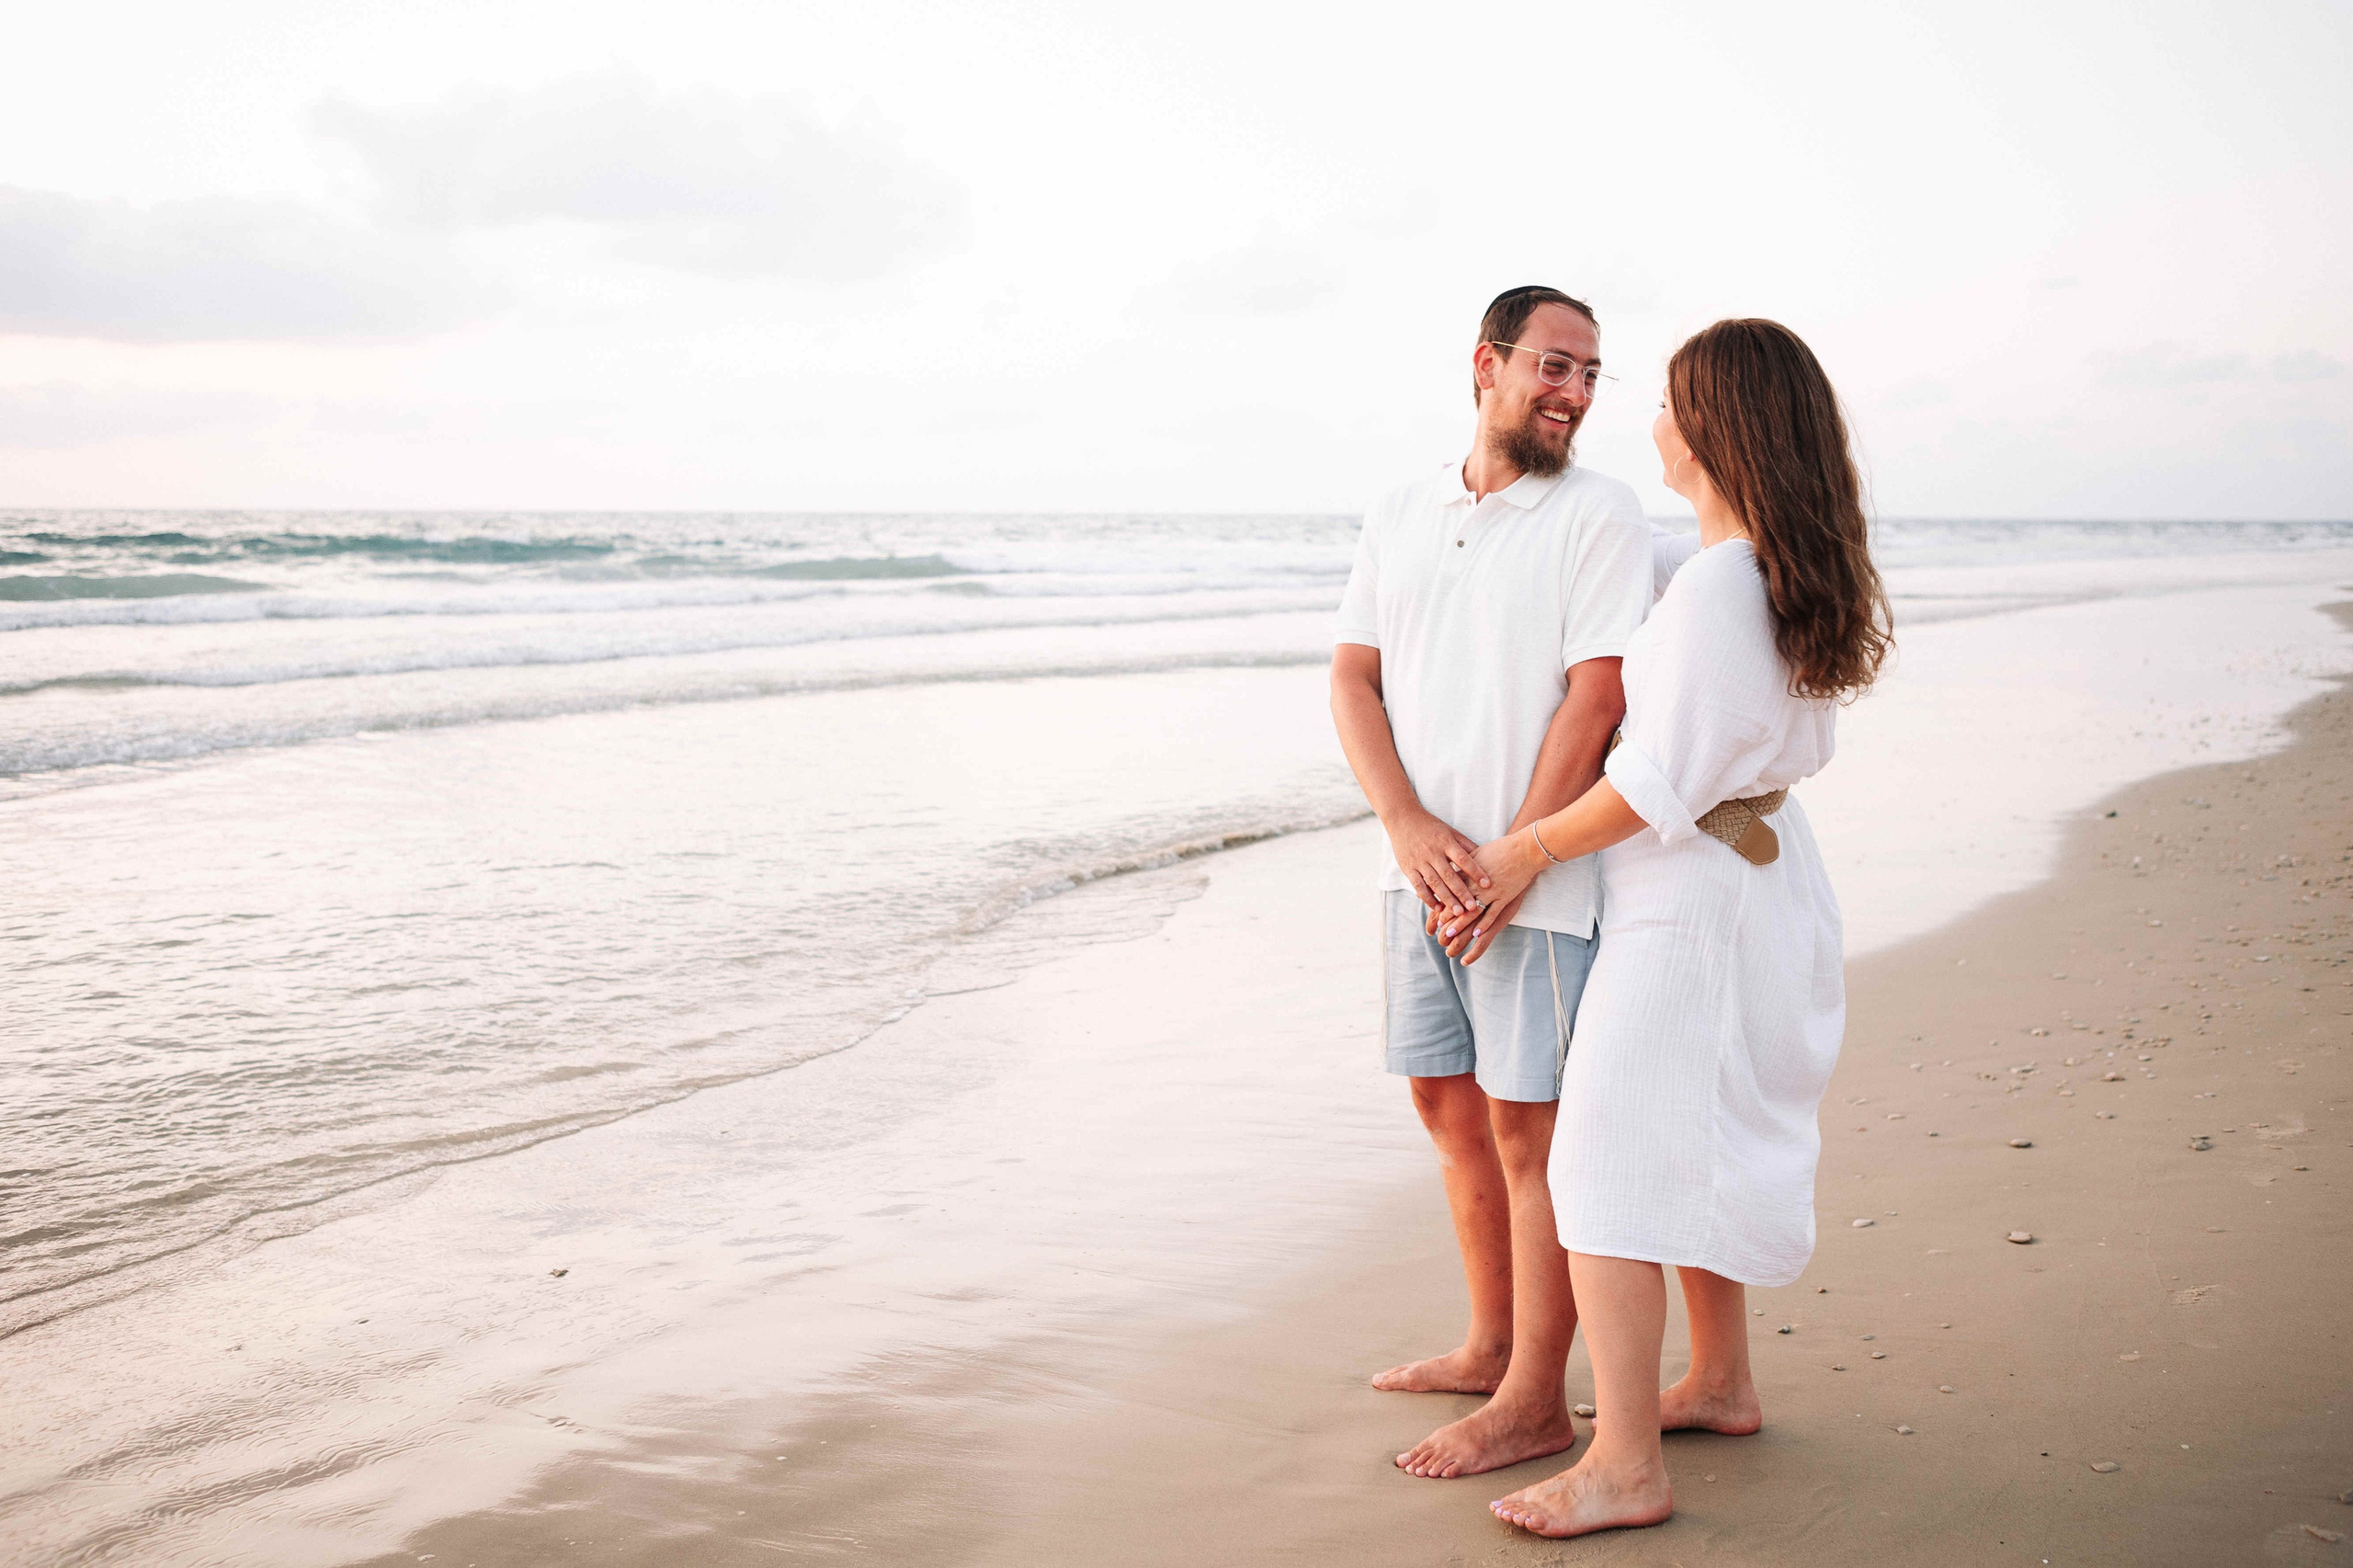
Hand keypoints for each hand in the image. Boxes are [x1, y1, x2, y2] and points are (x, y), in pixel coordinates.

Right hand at [1384, 809, 1489, 915]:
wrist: (1403, 819)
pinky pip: (1418, 886)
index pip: (1463, 859)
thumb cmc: (1431, 827)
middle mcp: (1433, 852)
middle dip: (1462, 892)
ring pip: (1435, 883)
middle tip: (1473, 907)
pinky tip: (1437, 908)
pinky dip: (1428, 898)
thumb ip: (1466, 845)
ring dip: (1447, 899)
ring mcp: (1419, 861)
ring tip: (1458, 912)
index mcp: (1445, 842)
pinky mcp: (1408, 868)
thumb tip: (1486, 857)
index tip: (1487, 884)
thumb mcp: (1450, 832)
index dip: (1476, 871)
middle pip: (1449, 875)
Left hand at [1428, 831, 1541, 960]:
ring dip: (1460, 923)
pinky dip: (1484, 924)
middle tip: (1437, 927)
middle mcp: (1477, 883)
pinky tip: (1475, 934)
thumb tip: (1452, 868)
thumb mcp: (1478, 853)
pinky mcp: (1505, 896)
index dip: (1442, 901)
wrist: (1525, 849)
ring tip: (1449, 934)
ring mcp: (1492, 891)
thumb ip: (1464, 863)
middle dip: (1446, 916)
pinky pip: (1493, 913)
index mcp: (1469, 872)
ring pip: (1472, 910)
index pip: (1451, 889)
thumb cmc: (1501, 848)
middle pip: (1458, 902)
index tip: (1433, 911)